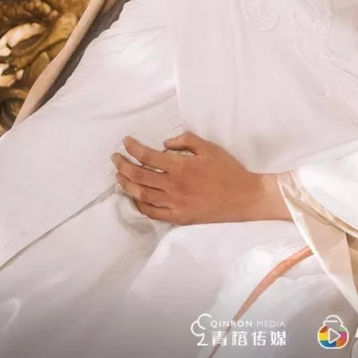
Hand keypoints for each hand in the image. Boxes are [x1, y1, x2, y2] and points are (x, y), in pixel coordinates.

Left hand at [112, 133, 290, 223]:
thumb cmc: (227, 170)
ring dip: (126, 184)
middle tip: (115, 158)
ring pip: (141, 194)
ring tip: (118, 176)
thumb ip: (186, 140)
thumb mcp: (209, 147)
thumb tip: (165, 142)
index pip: (147, 156)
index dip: (133, 148)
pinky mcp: (177, 217)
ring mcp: (174, 204)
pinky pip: (152, 212)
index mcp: (180, 166)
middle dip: (122, 165)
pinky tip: (134, 197)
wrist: (243, 197)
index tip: (125, 142)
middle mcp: (173, 185)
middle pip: (139, 175)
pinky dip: (139, 204)